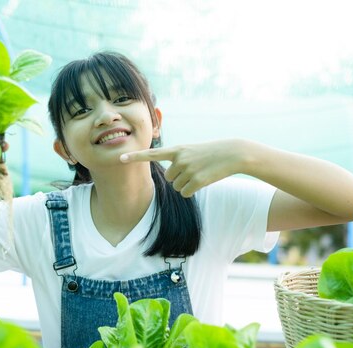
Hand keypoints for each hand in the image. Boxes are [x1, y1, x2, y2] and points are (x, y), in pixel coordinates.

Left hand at [120, 140, 246, 196]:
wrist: (232, 153)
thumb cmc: (211, 153)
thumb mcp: (191, 150)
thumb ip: (177, 159)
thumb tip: (170, 178)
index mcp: (177, 149)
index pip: (152, 154)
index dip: (135, 157)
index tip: (120, 158)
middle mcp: (180, 159)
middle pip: (169, 178)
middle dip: (180, 177)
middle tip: (195, 168)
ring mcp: (188, 170)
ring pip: (177, 186)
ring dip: (187, 184)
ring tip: (201, 173)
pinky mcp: (197, 181)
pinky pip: (185, 193)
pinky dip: (193, 190)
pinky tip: (203, 181)